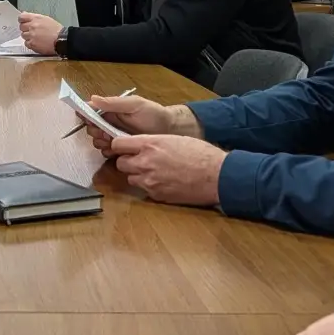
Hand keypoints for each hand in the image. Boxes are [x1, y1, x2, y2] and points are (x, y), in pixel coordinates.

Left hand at [18, 13, 62, 54]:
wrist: (61, 40)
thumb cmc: (56, 30)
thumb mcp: (46, 19)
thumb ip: (34, 17)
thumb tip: (24, 14)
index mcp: (36, 18)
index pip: (21, 17)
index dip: (22, 20)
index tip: (23, 22)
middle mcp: (32, 26)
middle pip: (21, 27)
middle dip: (26, 29)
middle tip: (32, 31)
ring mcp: (31, 35)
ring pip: (23, 35)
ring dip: (28, 37)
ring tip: (37, 38)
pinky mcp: (32, 44)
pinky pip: (26, 43)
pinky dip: (30, 44)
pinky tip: (37, 43)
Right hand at [82, 95, 186, 156]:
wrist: (168, 129)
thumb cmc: (152, 113)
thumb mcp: (134, 104)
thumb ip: (113, 103)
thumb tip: (92, 99)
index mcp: (110, 110)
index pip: (90, 112)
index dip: (85, 115)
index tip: (87, 119)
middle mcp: (109, 123)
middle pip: (91, 129)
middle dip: (95, 132)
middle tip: (105, 133)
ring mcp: (114, 137)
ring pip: (97, 141)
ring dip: (101, 142)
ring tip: (112, 140)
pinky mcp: (120, 149)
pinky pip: (107, 152)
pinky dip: (108, 151)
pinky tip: (116, 150)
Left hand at [109, 133, 226, 204]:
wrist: (216, 175)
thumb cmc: (200, 154)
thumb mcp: (174, 139)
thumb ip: (153, 142)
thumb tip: (141, 145)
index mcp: (150, 144)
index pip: (118, 144)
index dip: (119, 146)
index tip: (123, 147)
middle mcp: (145, 163)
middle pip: (120, 163)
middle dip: (128, 162)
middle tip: (140, 160)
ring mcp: (149, 181)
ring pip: (130, 178)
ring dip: (138, 175)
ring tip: (155, 172)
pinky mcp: (156, 195)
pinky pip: (144, 190)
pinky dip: (150, 186)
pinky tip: (164, 181)